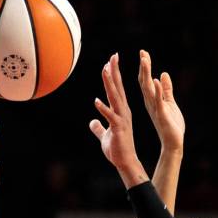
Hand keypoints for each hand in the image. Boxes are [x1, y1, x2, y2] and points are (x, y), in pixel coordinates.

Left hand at [89, 53, 145, 183]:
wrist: (125, 161)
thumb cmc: (117, 149)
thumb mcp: (104, 135)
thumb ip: (98, 127)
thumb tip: (92, 122)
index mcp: (121, 111)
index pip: (117, 89)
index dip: (114, 75)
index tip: (111, 60)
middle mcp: (123, 112)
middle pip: (117, 88)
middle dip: (114, 72)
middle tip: (113, 56)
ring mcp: (121, 119)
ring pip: (115, 98)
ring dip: (109, 84)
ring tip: (105, 70)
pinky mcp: (118, 128)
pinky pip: (110, 116)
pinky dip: (103, 109)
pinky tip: (96, 101)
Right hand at [138, 50, 184, 152]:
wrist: (173, 143)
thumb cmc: (171, 125)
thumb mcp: (170, 103)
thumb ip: (166, 89)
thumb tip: (163, 74)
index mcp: (152, 100)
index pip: (146, 80)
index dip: (145, 66)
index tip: (143, 53)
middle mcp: (150, 103)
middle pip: (144, 82)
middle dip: (144, 67)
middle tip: (142, 52)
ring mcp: (155, 108)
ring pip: (149, 88)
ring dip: (146, 74)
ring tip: (145, 60)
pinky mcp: (162, 114)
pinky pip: (159, 100)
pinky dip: (157, 90)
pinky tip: (155, 80)